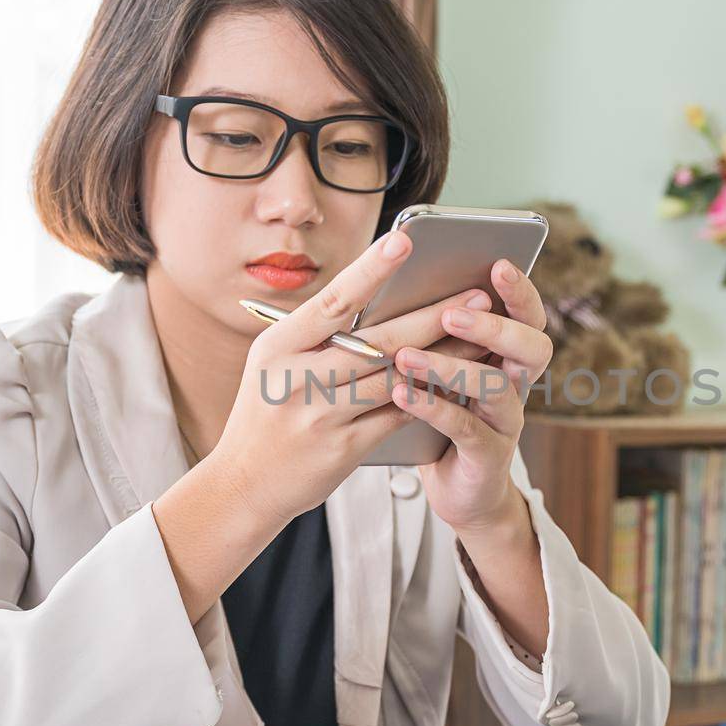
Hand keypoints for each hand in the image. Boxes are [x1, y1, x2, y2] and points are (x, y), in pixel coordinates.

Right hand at [152, 229, 493, 618]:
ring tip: (481, 339)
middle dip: (434, 317)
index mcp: (279, 345)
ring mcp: (322, 415)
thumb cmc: (267, 412)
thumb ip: (317, 334)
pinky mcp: (344, 448)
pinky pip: (398, 415)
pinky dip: (431, 396)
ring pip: (398, 378)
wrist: (244, 483)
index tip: (405, 242)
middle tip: (477, 298)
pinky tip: (460, 383)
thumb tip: (376, 292)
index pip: (333, 301)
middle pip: (379, 341)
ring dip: (446, 357)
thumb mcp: (274, 363)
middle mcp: (299, 378)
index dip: (370, 271)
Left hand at [390, 257, 553, 534]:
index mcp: (507, 356)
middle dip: (495, 326)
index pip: (528, 316)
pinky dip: (433, 407)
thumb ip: (430, 334)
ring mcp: (505, 421)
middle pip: (532, 347)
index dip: (519, 291)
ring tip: (407, 355)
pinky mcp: (487, 455)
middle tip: (454, 313)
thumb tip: (391, 283)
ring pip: (495, 387)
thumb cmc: (439, 417)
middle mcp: (516, 384)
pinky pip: (466, 427)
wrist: (454, 488)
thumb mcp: (438, 370)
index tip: (498, 263)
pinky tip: (402, 393)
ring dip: (450, 367)